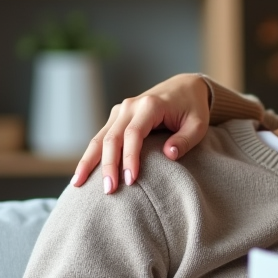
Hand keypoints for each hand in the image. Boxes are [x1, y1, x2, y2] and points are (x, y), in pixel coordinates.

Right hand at [72, 73, 211, 193]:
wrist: (184, 87)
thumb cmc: (193, 109)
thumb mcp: (198, 124)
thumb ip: (186, 140)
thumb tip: (169, 155)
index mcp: (150, 105)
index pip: (133, 134)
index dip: (130, 158)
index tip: (131, 180)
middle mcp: (130, 106)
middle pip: (112, 138)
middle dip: (107, 165)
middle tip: (108, 190)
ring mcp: (120, 111)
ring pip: (99, 138)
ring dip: (89, 161)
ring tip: (78, 184)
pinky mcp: (116, 118)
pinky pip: (101, 138)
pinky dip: (91, 155)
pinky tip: (83, 173)